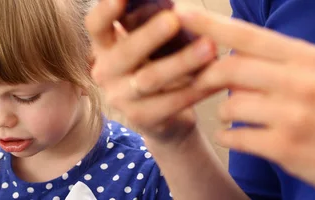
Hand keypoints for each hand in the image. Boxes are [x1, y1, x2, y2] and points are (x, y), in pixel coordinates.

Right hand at [85, 0, 216, 144]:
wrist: (164, 115)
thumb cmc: (159, 62)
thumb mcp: (153, 38)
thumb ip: (155, 19)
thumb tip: (174, 5)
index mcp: (104, 45)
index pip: (96, 25)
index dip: (105, 11)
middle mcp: (104, 71)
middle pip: (125, 52)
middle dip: (150, 34)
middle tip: (174, 19)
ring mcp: (120, 97)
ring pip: (150, 79)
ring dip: (182, 61)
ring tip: (210, 48)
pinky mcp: (141, 118)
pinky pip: (170, 103)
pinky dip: (196, 90)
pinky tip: (218, 79)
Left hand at [178, 8, 314, 197]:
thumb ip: (276, 62)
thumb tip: (227, 54)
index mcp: (305, 58)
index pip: (247, 35)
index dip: (209, 24)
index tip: (180, 13)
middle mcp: (300, 82)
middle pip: (228, 68)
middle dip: (205, 77)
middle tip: (199, 83)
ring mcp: (293, 115)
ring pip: (229, 103)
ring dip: (222, 110)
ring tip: (233, 115)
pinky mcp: (286, 147)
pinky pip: (234, 137)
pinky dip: (227, 136)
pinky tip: (234, 136)